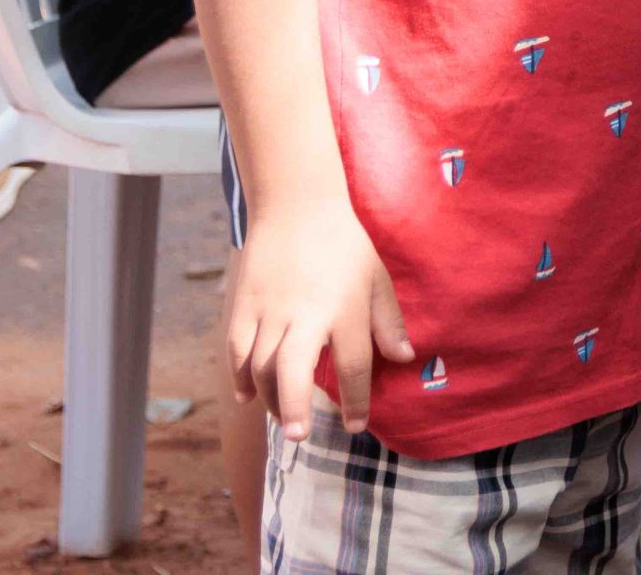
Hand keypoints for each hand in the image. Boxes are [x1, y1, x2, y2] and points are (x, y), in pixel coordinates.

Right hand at [227, 191, 414, 436]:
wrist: (297, 205)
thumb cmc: (344, 244)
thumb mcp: (377, 278)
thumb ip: (388, 321)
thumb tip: (404, 358)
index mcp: (345, 309)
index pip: (353, 367)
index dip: (357, 402)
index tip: (357, 425)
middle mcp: (305, 314)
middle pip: (292, 372)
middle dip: (294, 409)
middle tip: (299, 436)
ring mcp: (270, 310)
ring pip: (261, 367)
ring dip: (269, 399)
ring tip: (284, 418)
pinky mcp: (244, 303)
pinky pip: (236, 350)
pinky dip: (238, 377)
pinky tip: (246, 396)